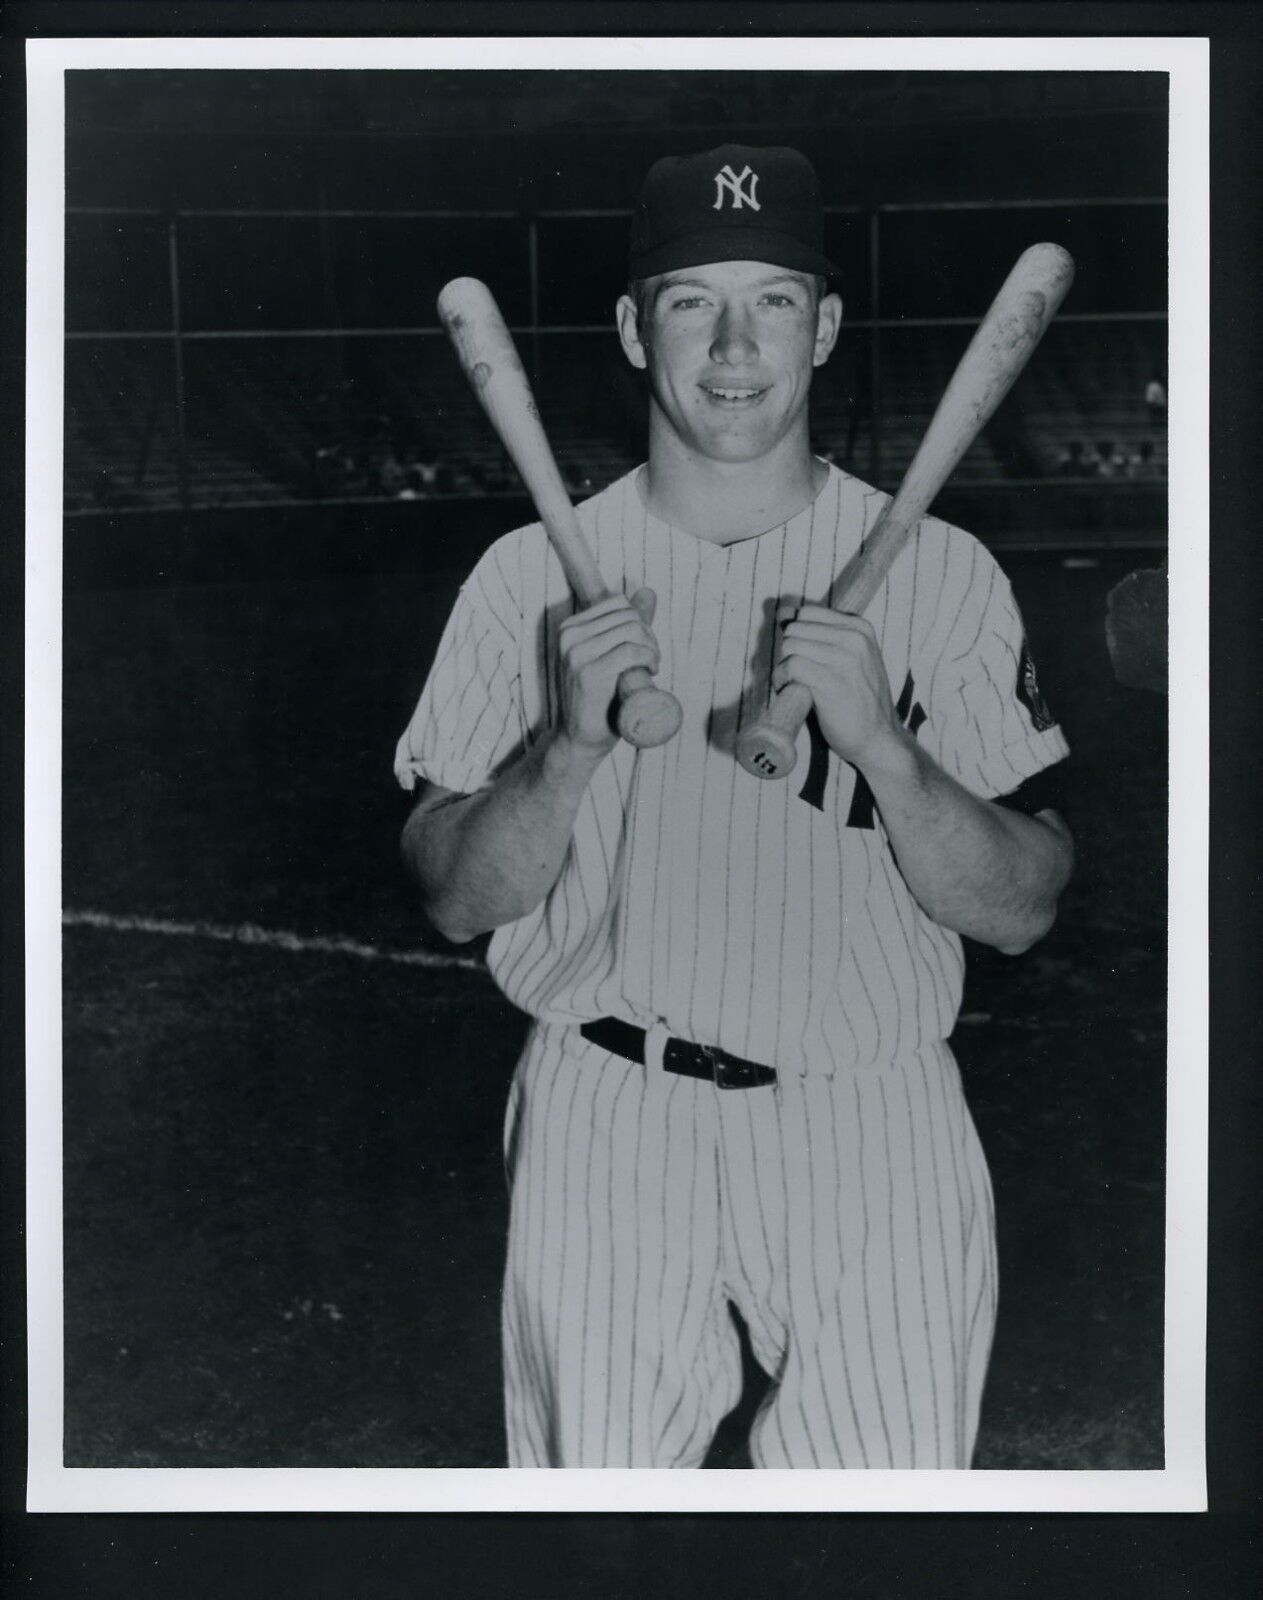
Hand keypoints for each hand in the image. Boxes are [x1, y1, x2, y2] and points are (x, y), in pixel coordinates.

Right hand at [557, 588, 660, 754]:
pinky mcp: (588, 673)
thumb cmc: (599, 700)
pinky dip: (648, 659)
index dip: (640, 623)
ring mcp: (576, 654)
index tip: (644, 648)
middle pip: (629, 616)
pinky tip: (650, 673)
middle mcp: (569, 636)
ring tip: (651, 668)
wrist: (580, 740)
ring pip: (632, 631)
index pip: (619, 603)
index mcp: (571, 628)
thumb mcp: (612, 655)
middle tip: (651, 662)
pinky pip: (631, 652)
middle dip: (649, 637)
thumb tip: (648, 592)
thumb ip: (628, 623)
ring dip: (651, 649)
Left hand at [772, 603, 902, 767]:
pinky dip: (782, 679)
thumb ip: (824, 636)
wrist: (880, 738)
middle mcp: (854, 638)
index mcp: (860, 628)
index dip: (794, 632)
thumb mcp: (853, 659)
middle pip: (796, 628)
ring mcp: (845, 658)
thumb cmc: (860, 700)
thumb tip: (783, 613)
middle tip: (794, 674)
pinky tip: (788, 690)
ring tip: (791, 683)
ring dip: (783, 666)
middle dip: (788, 650)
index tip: (797, 654)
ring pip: (791, 645)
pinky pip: (791, 666)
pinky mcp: (831, 681)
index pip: (808, 613)